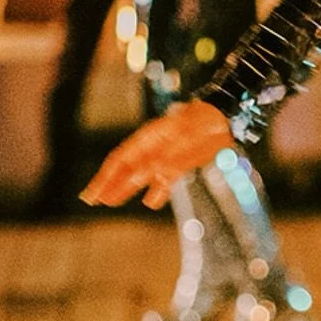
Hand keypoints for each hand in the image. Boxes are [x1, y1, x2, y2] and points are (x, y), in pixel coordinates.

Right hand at [80, 99, 234, 209]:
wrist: (228, 118)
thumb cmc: (204, 123)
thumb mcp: (185, 141)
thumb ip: (166, 160)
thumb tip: (146, 177)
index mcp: (149, 138)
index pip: (120, 160)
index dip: (103, 178)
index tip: (91, 195)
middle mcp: (154, 148)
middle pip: (126, 169)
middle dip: (108, 184)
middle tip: (92, 200)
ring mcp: (167, 155)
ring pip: (141, 175)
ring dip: (127, 188)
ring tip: (111, 202)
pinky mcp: (182, 162)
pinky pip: (165, 179)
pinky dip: (158, 190)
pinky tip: (151, 202)